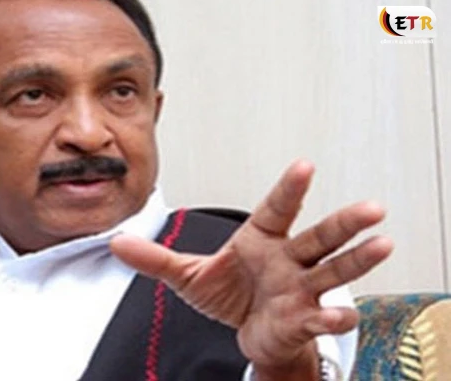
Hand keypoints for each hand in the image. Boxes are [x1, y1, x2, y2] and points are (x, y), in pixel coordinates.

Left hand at [110, 160, 392, 368]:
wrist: (251, 332)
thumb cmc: (229, 294)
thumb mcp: (187, 275)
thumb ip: (155, 258)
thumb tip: (116, 242)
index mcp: (261, 240)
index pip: (277, 209)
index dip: (290, 189)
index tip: (304, 166)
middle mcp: (288, 259)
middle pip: (319, 236)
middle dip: (344, 222)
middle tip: (371, 208)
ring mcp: (300, 288)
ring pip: (333, 270)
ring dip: (357, 260)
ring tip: (382, 245)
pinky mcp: (303, 318)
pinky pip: (321, 316)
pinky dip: (332, 317)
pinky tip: (339, 316)